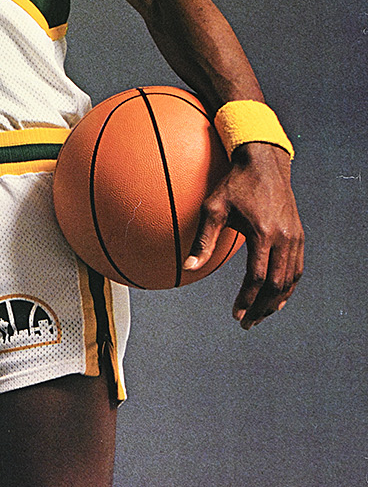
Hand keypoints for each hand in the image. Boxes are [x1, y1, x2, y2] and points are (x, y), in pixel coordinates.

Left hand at [184, 140, 302, 327]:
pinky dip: (288, 287)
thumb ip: (202, 241)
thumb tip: (188, 268)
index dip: (246, 300)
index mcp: (263, 234)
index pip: (257, 278)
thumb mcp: (213, 209)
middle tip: (247, 323)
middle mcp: (284, 238)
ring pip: (290, 279)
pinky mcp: (298, 235)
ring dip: (276, 301)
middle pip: (276, 284)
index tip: (236, 314)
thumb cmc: (235, 185)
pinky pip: (297, 268)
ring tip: (260, 316)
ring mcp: (294, 237)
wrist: (265, 163)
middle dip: (262, 308)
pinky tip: (276, 299)